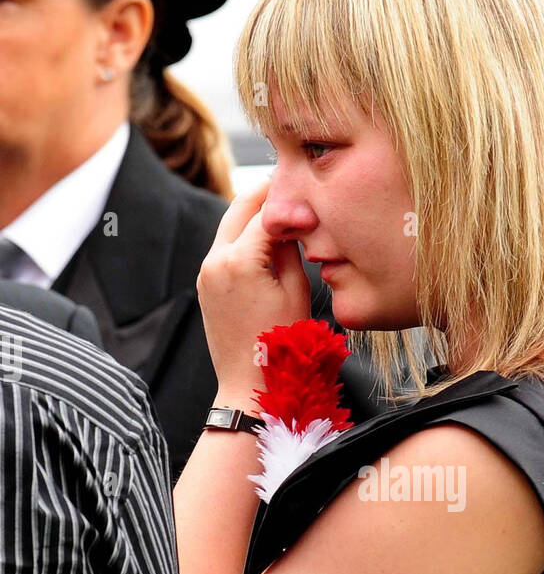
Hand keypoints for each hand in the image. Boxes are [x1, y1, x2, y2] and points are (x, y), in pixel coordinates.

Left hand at [197, 181, 311, 400]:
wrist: (249, 386)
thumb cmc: (281, 346)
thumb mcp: (296, 291)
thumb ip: (290, 248)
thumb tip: (289, 222)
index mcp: (239, 260)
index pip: (265, 211)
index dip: (289, 198)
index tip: (308, 189)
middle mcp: (215, 260)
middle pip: (239, 208)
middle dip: (264, 195)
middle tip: (291, 187)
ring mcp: (206, 272)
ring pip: (229, 225)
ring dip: (253, 215)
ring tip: (283, 213)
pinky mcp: (205, 284)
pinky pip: (224, 248)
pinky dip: (243, 237)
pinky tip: (267, 240)